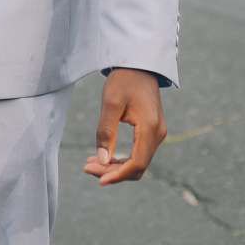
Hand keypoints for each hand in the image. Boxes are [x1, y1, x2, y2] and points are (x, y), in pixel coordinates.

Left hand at [83, 68, 166, 184]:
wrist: (138, 64)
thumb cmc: (124, 80)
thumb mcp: (110, 103)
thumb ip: (106, 132)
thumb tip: (102, 160)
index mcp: (150, 129)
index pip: (136, 163)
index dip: (118, 175)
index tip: (98, 179)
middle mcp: (157, 135)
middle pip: (137, 166)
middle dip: (112, 171)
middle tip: (86, 167)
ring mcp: (156, 133)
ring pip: (137, 161)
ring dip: (115, 166)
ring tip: (91, 163)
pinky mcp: (151, 131)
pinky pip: (138, 152)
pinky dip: (121, 158)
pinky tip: (103, 157)